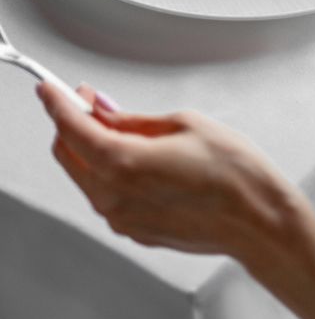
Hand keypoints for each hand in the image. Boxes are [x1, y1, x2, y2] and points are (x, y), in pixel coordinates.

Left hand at [36, 82, 314, 282]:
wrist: (257, 219)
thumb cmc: (233, 172)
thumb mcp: (183, 123)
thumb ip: (133, 120)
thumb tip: (104, 111)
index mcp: (122, 163)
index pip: (70, 127)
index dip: (58, 101)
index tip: (52, 88)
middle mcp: (113, 196)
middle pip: (68, 154)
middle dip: (72, 122)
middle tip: (90, 100)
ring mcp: (121, 218)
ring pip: (84, 175)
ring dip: (89, 147)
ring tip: (117, 124)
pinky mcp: (134, 230)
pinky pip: (104, 195)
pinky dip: (106, 171)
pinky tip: (132, 154)